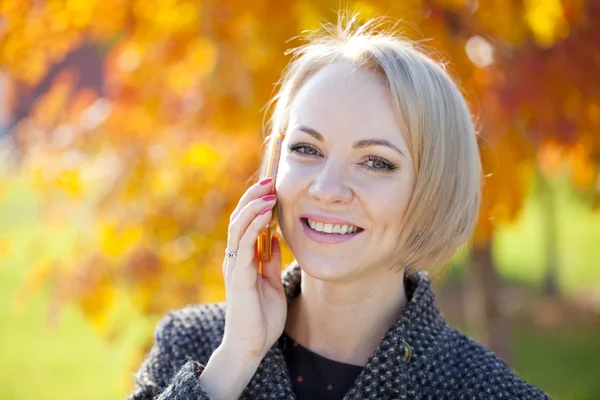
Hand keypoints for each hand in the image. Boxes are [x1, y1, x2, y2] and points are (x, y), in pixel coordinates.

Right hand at [220, 177, 285, 359]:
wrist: (251, 347)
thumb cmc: (261, 319)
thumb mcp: (271, 283)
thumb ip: (271, 262)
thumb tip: (276, 238)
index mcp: (243, 259)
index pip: (246, 223)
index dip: (257, 202)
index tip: (273, 186)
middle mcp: (235, 259)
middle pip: (239, 218)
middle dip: (254, 196)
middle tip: (270, 179)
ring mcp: (235, 267)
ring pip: (238, 226)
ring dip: (254, 205)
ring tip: (269, 189)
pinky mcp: (239, 277)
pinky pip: (244, 245)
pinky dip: (254, 225)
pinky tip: (267, 213)